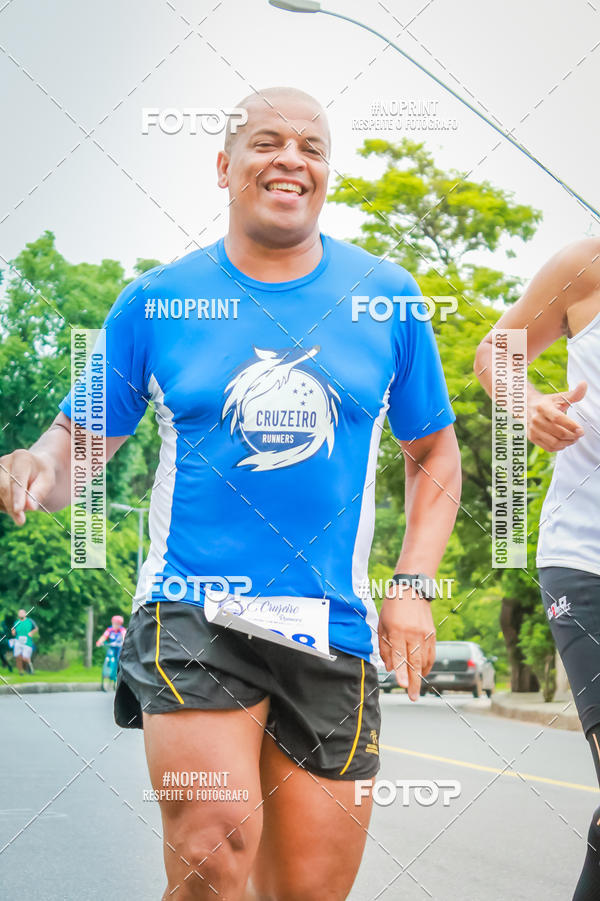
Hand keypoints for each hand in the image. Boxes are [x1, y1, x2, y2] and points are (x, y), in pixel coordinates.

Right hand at [0, 449, 55, 525]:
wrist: (34, 470)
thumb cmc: (42, 476)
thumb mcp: (47, 482)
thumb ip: (39, 493)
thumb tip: (29, 507)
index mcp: (21, 457)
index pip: (17, 479)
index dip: (16, 496)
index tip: (18, 510)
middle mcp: (4, 462)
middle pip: (3, 488)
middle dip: (12, 506)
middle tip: (21, 521)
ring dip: (8, 507)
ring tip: (21, 510)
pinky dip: (4, 506)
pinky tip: (14, 505)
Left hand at [378, 587, 435, 701]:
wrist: (411, 588)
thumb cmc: (392, 606)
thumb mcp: (382, 624)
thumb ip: (385, 646)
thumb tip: (389, 667)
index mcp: (397, 630)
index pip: (399, 655)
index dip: (401, 671)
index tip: (402, 684)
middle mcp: (412, 633)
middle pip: (414, 661)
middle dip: (413, 681)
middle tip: (412, 696)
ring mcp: (424, 633)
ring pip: (424, 660)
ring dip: (420, 676)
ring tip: (416, 690)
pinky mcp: (432, 633)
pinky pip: (431, 654)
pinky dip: (427, 666)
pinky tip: (422, 673)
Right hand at [528, 382, 586, 451]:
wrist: (526, 407)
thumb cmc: (546, 403)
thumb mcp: (559, 397)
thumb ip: (574, 394)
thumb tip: (584, 384)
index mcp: (543, 407)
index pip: (558, 419)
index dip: (571, 426)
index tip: (581, 430)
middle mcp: (536, 419)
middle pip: (558, 432)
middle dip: (573, 436)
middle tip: (579, 434)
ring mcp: (533, 430)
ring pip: (554, 442)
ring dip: (567, 443)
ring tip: (573, 439)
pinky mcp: (532, 438)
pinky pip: (548, 448)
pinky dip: (559, 447)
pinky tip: (564, 442)